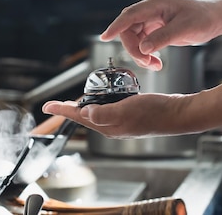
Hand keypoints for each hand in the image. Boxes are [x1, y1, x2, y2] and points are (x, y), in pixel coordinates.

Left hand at [42, 93, 188, 138]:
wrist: (176, 113)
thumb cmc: (154, 112)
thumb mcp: (125, 110)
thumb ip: (103, 113)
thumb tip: (85, 113)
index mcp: (107, 126)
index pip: (78, 117)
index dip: (61, 110)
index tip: (45, 107)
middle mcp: (111, 126)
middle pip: (84, 116)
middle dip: (70, 110)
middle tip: (57, 104)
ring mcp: (121, 121)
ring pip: (96, 113)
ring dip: (85, 105)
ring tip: (75, 100)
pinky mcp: (130, 114)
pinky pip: (109, 108)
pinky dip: (102, 101)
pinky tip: (104, 95)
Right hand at [100, 0, 221, 69]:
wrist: (216, 18)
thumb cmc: (204, 18)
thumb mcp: (185, 29)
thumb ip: (162, 38)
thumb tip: (143, 48)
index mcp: (157, 4)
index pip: (130, 15)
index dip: (116, 27)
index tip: (105, 37)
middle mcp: (152, 10)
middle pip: (129, 29)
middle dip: (134, 48)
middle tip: (146, 62)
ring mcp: (153, 19)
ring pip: (135, 37)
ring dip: (140, 53)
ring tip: (154, 65)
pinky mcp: (156, 28)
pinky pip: (143, 41)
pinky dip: (146, 53)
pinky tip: (155, 61)